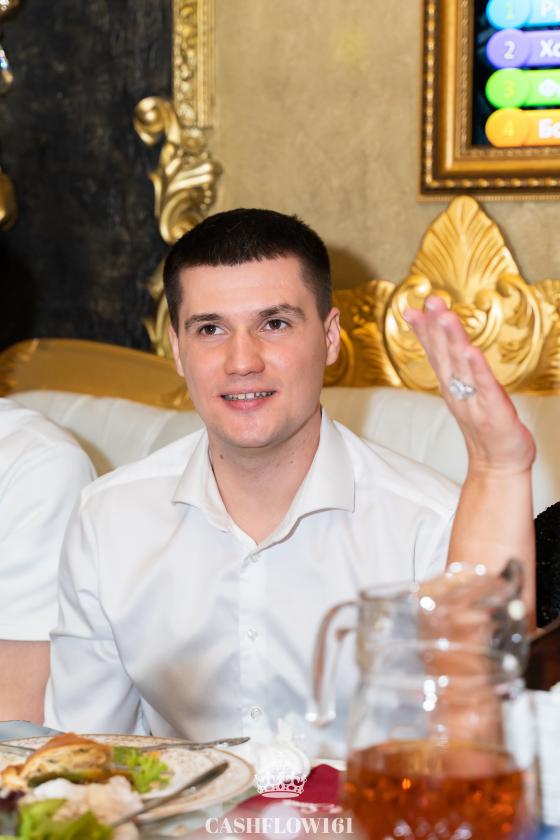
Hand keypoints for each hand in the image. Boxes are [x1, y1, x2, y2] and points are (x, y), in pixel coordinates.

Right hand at [404, 295, 535, 475]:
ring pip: (461, 366)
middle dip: (435, 326)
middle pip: (444, 354)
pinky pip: (483, 386)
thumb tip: (450, 345)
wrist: (498, 464)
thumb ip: (458, 370)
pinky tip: (470, 351)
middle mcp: (459, 390)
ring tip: (445, 317)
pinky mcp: (493, 409)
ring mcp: (474, 400)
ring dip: (452, 340)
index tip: (410, 309)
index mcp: (452, 384)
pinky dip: (476, 368)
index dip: (423, 330)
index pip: (435, 352)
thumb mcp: (467, 393)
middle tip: (429, 302)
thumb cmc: (486, 427)